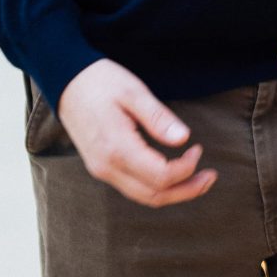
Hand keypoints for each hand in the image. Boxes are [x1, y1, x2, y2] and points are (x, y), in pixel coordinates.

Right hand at [54, 59, 214, 207]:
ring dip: (174, 193)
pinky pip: (133, 188)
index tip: (198, 148)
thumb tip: (183, 139)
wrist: (65, 80)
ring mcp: (102, 170)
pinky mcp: (101, 167)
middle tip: (210, 176)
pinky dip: (157, 187)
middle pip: (154, 195)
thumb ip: (158, 118)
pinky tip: (172, 174)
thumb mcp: (133, 91)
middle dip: (186, 190)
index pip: (160, 176)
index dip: (186, 169)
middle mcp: (107, 167)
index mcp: (117, 148)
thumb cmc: (100, 81)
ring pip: (143, 196)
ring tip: (198, 180)